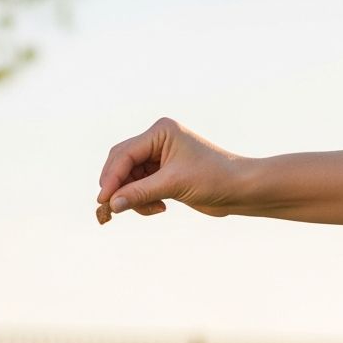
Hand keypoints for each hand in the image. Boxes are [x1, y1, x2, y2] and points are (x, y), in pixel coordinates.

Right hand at [97, 117, 248, 219]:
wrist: (238, 189)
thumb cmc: (213, 178)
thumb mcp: (173, 185)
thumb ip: (139, 194)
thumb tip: (112, 205)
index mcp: (160, 132)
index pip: (125, 154)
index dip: (111, 178)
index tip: (103, 201)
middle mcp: (157, 141)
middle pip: (121, 164)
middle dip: (118, 187)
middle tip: (112, 209)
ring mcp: (159, 158)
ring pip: (129, 180)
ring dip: (133, 198)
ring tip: (152, 209)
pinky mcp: (162, 175)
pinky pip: (139, 189)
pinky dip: (143, 202)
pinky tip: (160, 208)